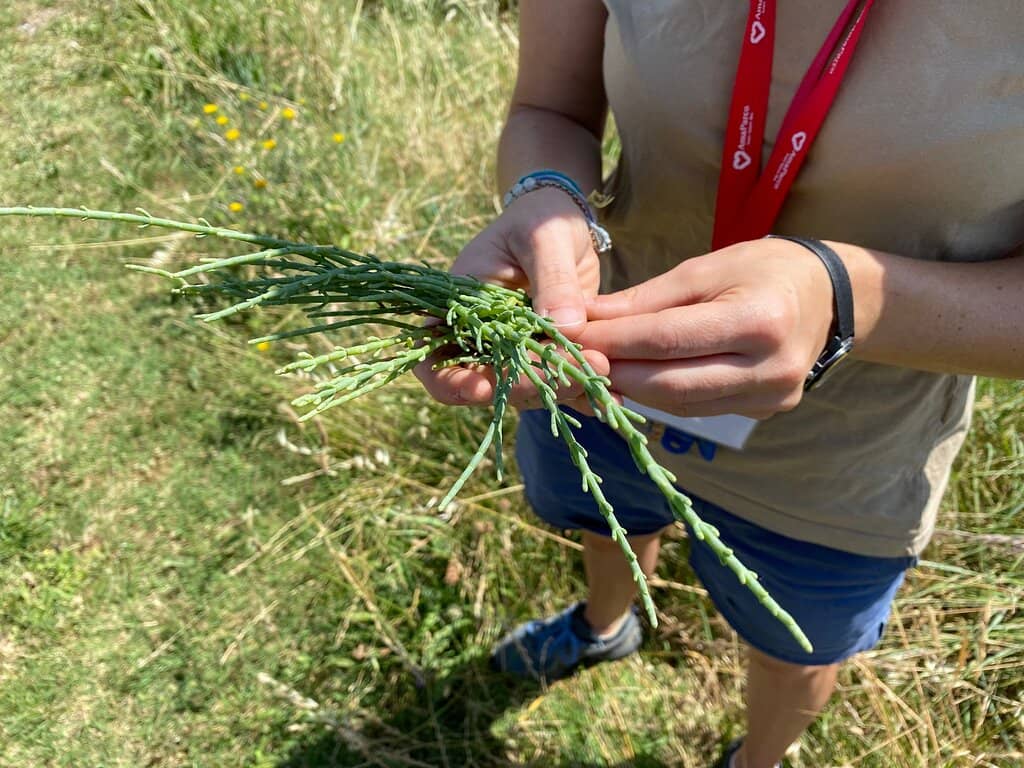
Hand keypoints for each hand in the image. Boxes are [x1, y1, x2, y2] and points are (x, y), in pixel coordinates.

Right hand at [414, 187, 607, 410]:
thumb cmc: (540, 220)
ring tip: (600, 367)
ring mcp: (514, 352)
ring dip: (560, 389)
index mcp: (459, 309)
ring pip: (527, 390)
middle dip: (526, 387)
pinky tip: (610, 394)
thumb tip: (567, 328)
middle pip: (488, 384)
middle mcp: (481, 339)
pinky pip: (558, 384)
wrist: (564, 225)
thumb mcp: (544, 238)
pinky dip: (582, 392)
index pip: (434, 361)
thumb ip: (553, 281)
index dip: (452, 383)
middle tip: (571, 375)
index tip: (483, 389)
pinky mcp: (546, 357)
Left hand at [577, 238, 836, 418]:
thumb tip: (584, 318)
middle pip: (670, 384)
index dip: (612, 341)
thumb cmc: (764, 269)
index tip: (569, 335)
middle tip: (573, 359)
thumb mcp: (706, 268)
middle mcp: (770, 369)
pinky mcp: (765, 412)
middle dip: (615, 372)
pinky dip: (661, 395)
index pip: (667, 339)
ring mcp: (771, 398)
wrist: (830, 296)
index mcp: (759, 321)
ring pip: (680, 404)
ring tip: (596, 368)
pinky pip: (699, 409)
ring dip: (632, 389)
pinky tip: (636, 379)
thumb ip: (646, 299)